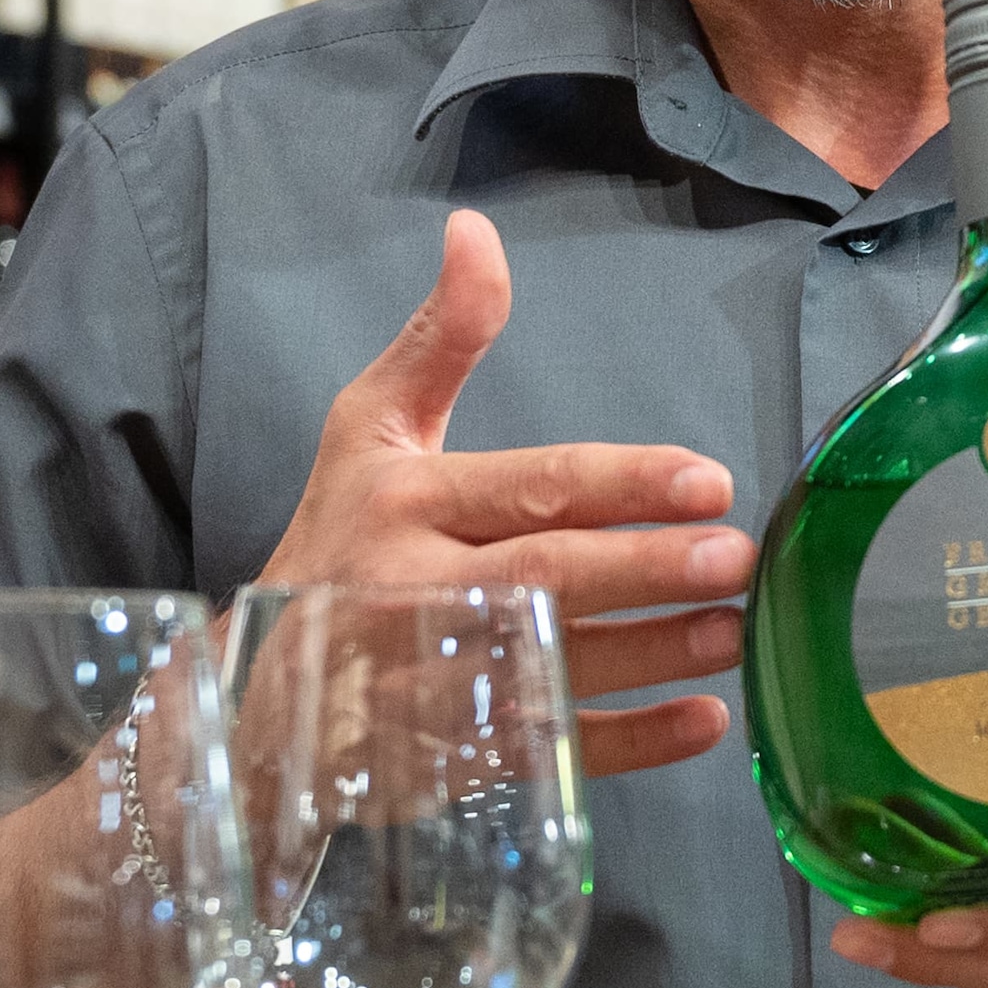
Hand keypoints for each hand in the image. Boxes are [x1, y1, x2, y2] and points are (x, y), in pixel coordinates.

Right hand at [259, 208, 753, 777]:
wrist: (251, 693)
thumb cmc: (335, 539)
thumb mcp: (369, 429)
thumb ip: (443, 339)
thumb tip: (477, 231)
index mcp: (406, 502)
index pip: (529, 486)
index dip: (620, 483)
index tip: (707, 479)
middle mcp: (415, 591)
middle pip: (545, 578)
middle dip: (645, 568)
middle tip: (735, 556)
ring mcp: (432, 684)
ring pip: (557, 667)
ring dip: (652, 653)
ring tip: (736, 631)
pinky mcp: (451, 757)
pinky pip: (551, 752)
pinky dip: (630, 744)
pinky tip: (702, 719)